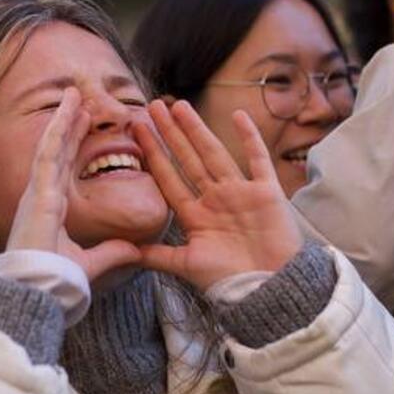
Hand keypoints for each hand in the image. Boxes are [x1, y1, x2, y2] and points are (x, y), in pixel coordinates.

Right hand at [5, 89, 140, 280]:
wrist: (37, 293)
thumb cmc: (55, 282)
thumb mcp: (92, 263)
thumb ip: (112, 253)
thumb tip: (136, 250)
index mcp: (52, 209)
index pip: (64, 167)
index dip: (73, 143)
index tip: (83, 123)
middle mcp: (43, 197)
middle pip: (58, 151)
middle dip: (68, 124)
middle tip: (79, 100)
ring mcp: (38, 193)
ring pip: (52, 146)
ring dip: (63, 120)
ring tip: (74, 94)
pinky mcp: (39, 194)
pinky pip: (49, 154)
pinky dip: (57, 132)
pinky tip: (66, 112)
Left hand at [132, 100, 302, 291]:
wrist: (270, 288)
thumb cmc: (229, 281)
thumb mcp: (186, 265)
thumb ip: (157, 255)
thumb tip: (123, 250)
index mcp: (196, 215)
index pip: (169, 177)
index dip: (154, 153)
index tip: (138, 130)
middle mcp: (216, 198)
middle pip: (188, 158)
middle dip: (170, 133)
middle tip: (153, 106)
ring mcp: (240, 192)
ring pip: (215, 153)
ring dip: (198, 129)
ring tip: (180, 105)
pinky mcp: (266, 192)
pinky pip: (258, 159)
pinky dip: (250, 138)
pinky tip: (239, 116)